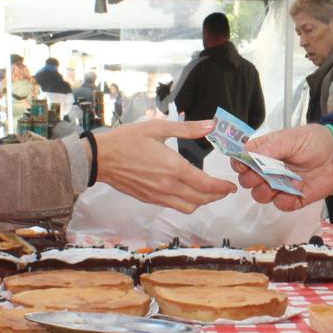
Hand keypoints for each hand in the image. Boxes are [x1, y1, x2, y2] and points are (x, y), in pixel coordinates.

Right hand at [93, 121, 236, 212]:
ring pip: (188, 207)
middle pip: (201, 200)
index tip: (231, 186)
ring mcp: (158, 196)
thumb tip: (211, 125)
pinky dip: (186, 203)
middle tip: (224, 189)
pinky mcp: (149, 199)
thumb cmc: (128, 139)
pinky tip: (187, 191)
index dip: (222, 188)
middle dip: (216, 196)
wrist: (101, 158)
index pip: (206, 185)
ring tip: (208, 192)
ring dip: (202, 202)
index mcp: (173, 168)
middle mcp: (168, 186)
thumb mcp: (158, 128)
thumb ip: (188, 128)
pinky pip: (174, 206)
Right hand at [237, 125, 332, 210]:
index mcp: (263, 152)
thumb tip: (248, 155)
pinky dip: (286, 199)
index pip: (241, 161)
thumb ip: (269, 147)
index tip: (245, 165)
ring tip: (283, 180)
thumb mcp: (290, 139)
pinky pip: (280, 204)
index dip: (239, 164)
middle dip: (252, 179)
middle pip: (246, 181)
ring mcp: (278, 185)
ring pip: (259, 195)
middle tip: (265, 173)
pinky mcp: (291, 198)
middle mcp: (267, 170)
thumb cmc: (313, 142)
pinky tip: (296, 188)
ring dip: (267, 190)